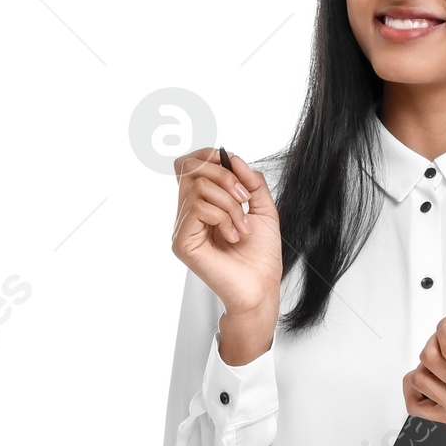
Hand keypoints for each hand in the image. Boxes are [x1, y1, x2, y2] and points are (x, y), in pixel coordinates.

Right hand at [171, 147, 281, 363]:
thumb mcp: (263, 209)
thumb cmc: (261, 257)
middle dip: (225, 177)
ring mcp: (183, 228)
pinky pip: (198, 207)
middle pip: (191, 168)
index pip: (190, 164)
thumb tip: (232, 158)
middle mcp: (188, 214)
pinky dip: (223, 217)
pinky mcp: (182, 242)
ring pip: (198, 187)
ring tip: (241, 227)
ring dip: (229, 203)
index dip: (210, 157)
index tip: (237, 173)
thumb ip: (250, 181)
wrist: (261, 288)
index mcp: (203, 204)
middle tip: (244, 200)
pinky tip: (232, 236)